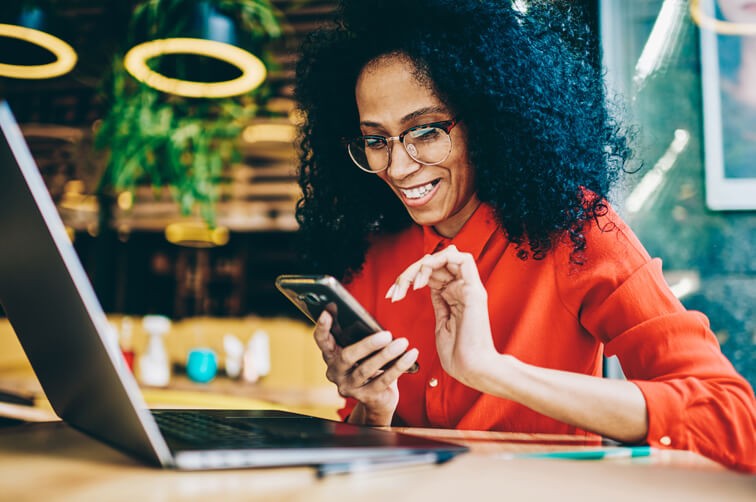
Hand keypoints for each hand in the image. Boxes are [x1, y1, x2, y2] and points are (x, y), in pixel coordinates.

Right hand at [313, 311, 418, 424]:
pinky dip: (399, 366)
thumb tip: (373, 322)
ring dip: (386, 355)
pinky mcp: (366, 397)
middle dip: (367, 344)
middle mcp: (336, 372)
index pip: (322, 340)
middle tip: (387, 334)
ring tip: (402, 343)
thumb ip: (360, 337)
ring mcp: (349, 387)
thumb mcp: (362, 351)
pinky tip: (410, 355)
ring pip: (366, 369)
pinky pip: (384, 380)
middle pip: (347, 357)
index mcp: (332, 355)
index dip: (323, 326)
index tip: (329, 309)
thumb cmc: (370, 366)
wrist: (378, 399)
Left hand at [387, 245, 497, 385]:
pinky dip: (438, 262)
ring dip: (422, 265)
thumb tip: (430, 287)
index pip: (433, 273)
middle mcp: (464, 289)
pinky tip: (423, 279)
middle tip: (397, 289)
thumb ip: (439, 303)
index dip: (411, 277)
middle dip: (410, 272)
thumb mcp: (442, 323)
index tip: (393, 294)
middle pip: (436, 263)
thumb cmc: (459, 355)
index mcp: (456, 296)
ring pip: (447, 256)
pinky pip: (462, 260)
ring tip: (409, 284)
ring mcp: (470, 288)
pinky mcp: (474, 291)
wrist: (473, 369)